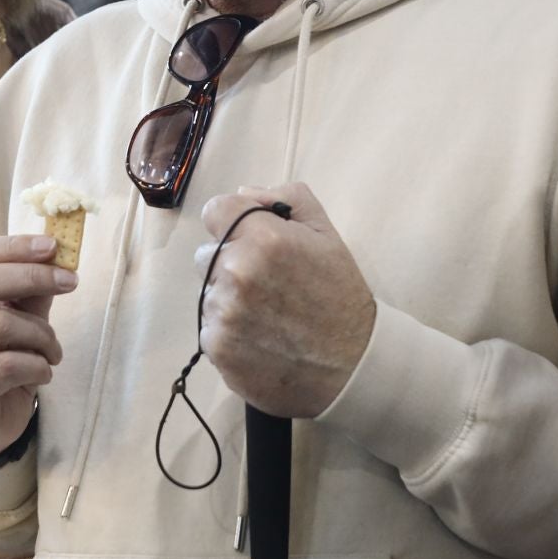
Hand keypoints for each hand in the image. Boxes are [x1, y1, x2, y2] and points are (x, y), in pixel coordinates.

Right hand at [0, 235, 75, 457]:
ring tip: (53, 351)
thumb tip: (57, 255)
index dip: (15, 247)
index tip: (54, 246)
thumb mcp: (17, 317)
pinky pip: (8, 364)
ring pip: (0, 325)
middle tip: (71, 281)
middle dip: (33, 277)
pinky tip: (43, 372)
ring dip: (41, 335)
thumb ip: (30, 289)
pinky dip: (37, 365)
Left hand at [196, 184, 375, 418]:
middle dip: (230, 262)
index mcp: (263, 238)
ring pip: (208, 293)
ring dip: (229, 300)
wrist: (351, 366)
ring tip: (268, 315)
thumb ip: (286, 199)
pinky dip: (229, 332)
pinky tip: (261, 338)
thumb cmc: (340, 296)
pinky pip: (210, 328)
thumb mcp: (326, 234)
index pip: (215, 210)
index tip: (249, 239)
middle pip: (206, 254)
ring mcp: (223, 312)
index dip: (231, 222)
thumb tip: (244, 192)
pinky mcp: (217, 348)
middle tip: (268, 283)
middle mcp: (236, 272)